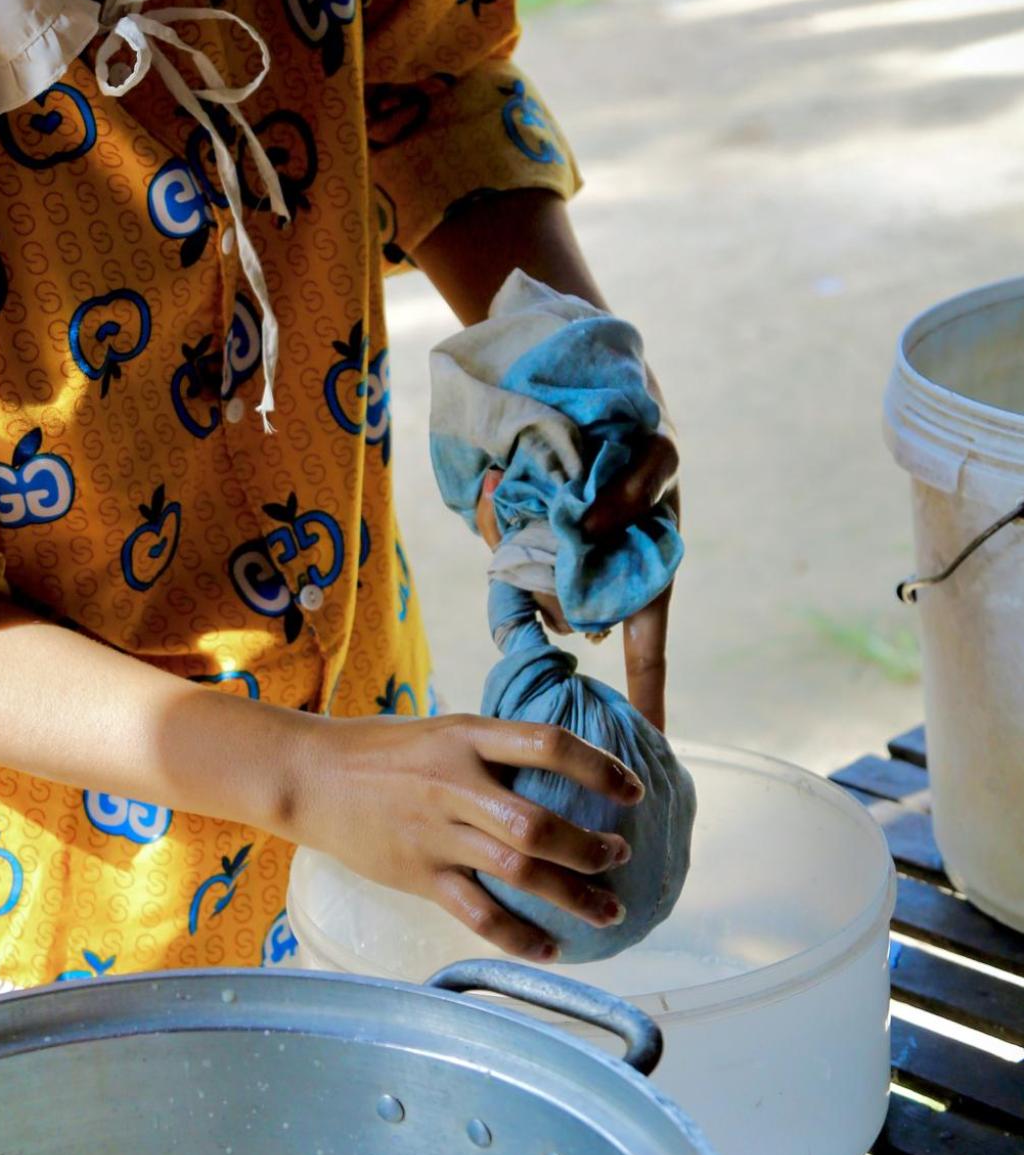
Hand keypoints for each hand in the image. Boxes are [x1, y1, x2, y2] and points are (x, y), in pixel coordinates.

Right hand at [287, 709, 644, 963]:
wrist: (309, 777)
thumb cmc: (379, 752)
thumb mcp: (439, 730)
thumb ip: (489, 749)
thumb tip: (555, 766)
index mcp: (465, 737)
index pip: (546, 745)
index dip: (598, 768)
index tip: (631, 790)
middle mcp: (454, 784)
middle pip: (538, 823)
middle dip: (590, 847)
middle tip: (619, 857)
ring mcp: (435, 834)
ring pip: (518, 872)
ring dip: (572, 895)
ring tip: (607, 911)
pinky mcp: (418, 875)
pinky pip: (477, 914)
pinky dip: (518, 937)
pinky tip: (550, 950)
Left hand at [476, 430, 678, 734]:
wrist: (591, 411)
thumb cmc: (644, 446)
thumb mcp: (657, 457)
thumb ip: (635, 489)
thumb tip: (586, 529)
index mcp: (643, 584)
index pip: (648, 653)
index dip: (647, 697)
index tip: (649, 742)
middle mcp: (599, 589)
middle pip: (566, 615)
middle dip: (551, 582)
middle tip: (555, 521)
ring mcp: (557, 573)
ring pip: (530, 587)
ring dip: (522, 544)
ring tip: (528, 489)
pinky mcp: (520, 550)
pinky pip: (501, 547)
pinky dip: (496, 514)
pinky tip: (502, 481)